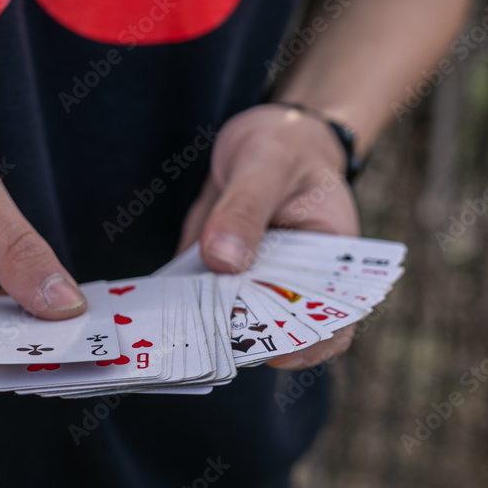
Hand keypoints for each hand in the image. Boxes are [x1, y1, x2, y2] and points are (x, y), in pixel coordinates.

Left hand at [176, 104, 359, 369]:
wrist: (260, 136)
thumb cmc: (283, 146)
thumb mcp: (266, 165)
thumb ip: (246, 209)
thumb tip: (222, 259)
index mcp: (331, 265)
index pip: (333, 323)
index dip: (308, 344)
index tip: (274, 350)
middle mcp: (292, 283)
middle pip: (275, 330)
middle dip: (243, 339)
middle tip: (210, 337)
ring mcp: (251, 282)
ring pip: (230, 321)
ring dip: (204, 328)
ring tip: (178, 329)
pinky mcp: (214, 274)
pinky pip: (197, 299)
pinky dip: (178, 303)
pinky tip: (155, 304)